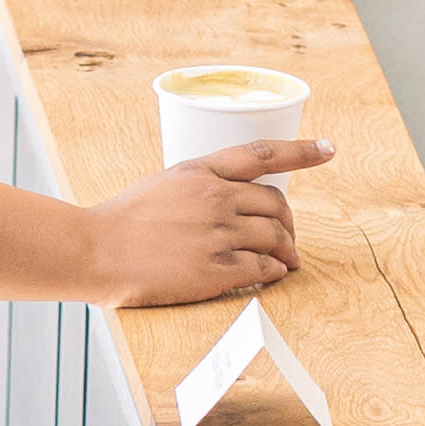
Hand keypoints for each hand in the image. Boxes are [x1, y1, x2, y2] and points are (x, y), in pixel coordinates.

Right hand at [80, 143, 314, 309]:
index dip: (302, 150)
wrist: (95, 250)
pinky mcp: (214, 270)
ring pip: (275, 237)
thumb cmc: (125, 220)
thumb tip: (237, 196)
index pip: (262, 153)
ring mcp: (216, 234)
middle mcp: (214, 198)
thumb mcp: (166, 183)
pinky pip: (263, 269)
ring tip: (288, 262)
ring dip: (288, 251)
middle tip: (289, 238)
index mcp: (201, 171)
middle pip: (276, 203)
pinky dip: (274, 273)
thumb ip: (204, 184)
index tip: (329, 149)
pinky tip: (272, 276)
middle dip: (289, 222)